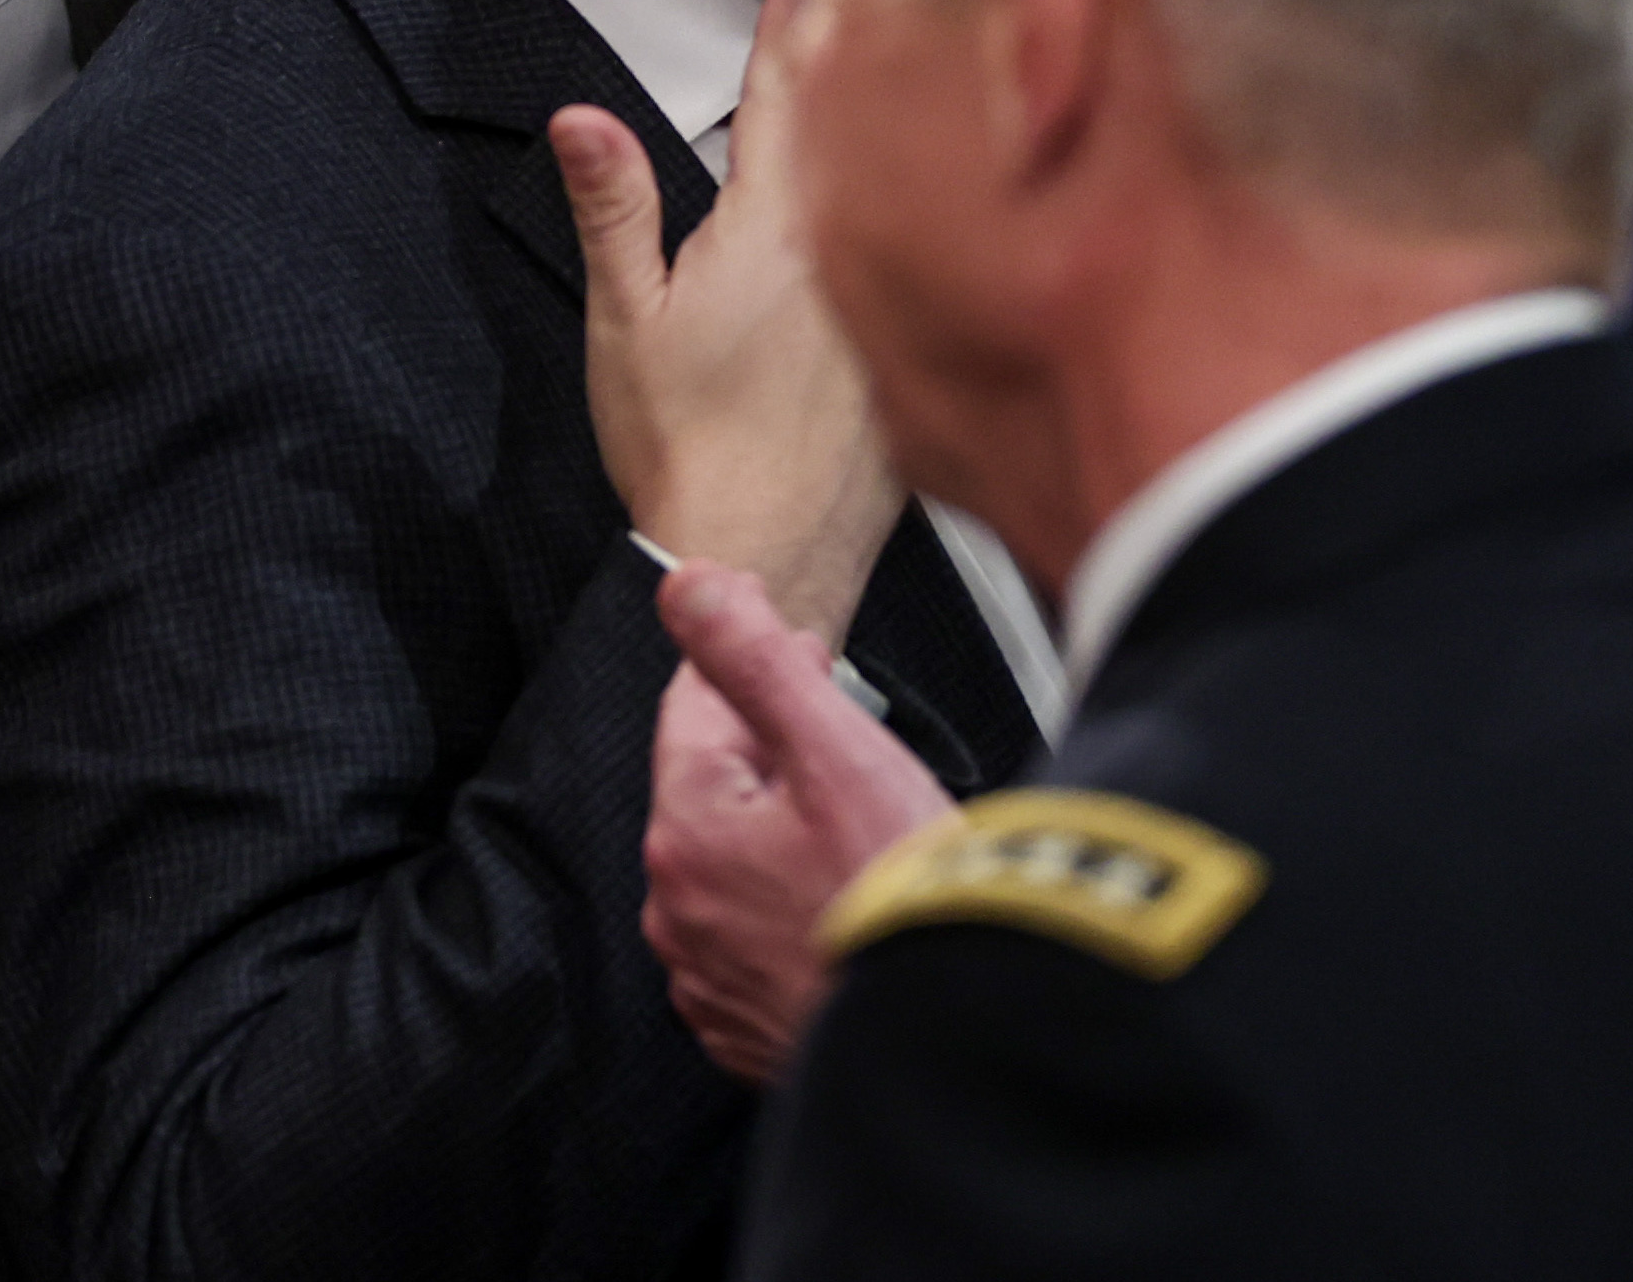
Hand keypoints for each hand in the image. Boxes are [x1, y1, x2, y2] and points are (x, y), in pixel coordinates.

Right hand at [552, 0, 897, 641]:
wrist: (764, 561)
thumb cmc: (687, 448)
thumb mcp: (625, 317)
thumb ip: (613, 206)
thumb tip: (580, 117)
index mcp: (778, 236)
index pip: (787, 106)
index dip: (790, 40)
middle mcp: (856, 264)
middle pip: (860, 140)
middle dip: (853, 70)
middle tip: (854, 11)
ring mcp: (894, 314)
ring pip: (902, 204)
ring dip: (892, 147)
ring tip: (888, 99)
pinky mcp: (916, 367)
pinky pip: (926, 277)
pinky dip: (921, 235)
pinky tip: (914, 235)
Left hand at [642, 561, 957, 1080]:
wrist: (954, 1050)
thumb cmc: (906, 906)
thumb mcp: (834, 750)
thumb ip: (752, 657)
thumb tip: (688, 583)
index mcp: (686, 829)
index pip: (695, 709)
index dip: (754, 665)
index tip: (805, 647)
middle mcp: (678, 907)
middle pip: (713, 788)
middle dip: (770, 745)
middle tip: (841, 724)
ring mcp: (710, 976)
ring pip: (735, 864)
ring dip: (782, 829)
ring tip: (859, 818)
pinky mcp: (749, 1027)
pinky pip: (754, 937)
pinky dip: (791, 905)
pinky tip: (848, 897)